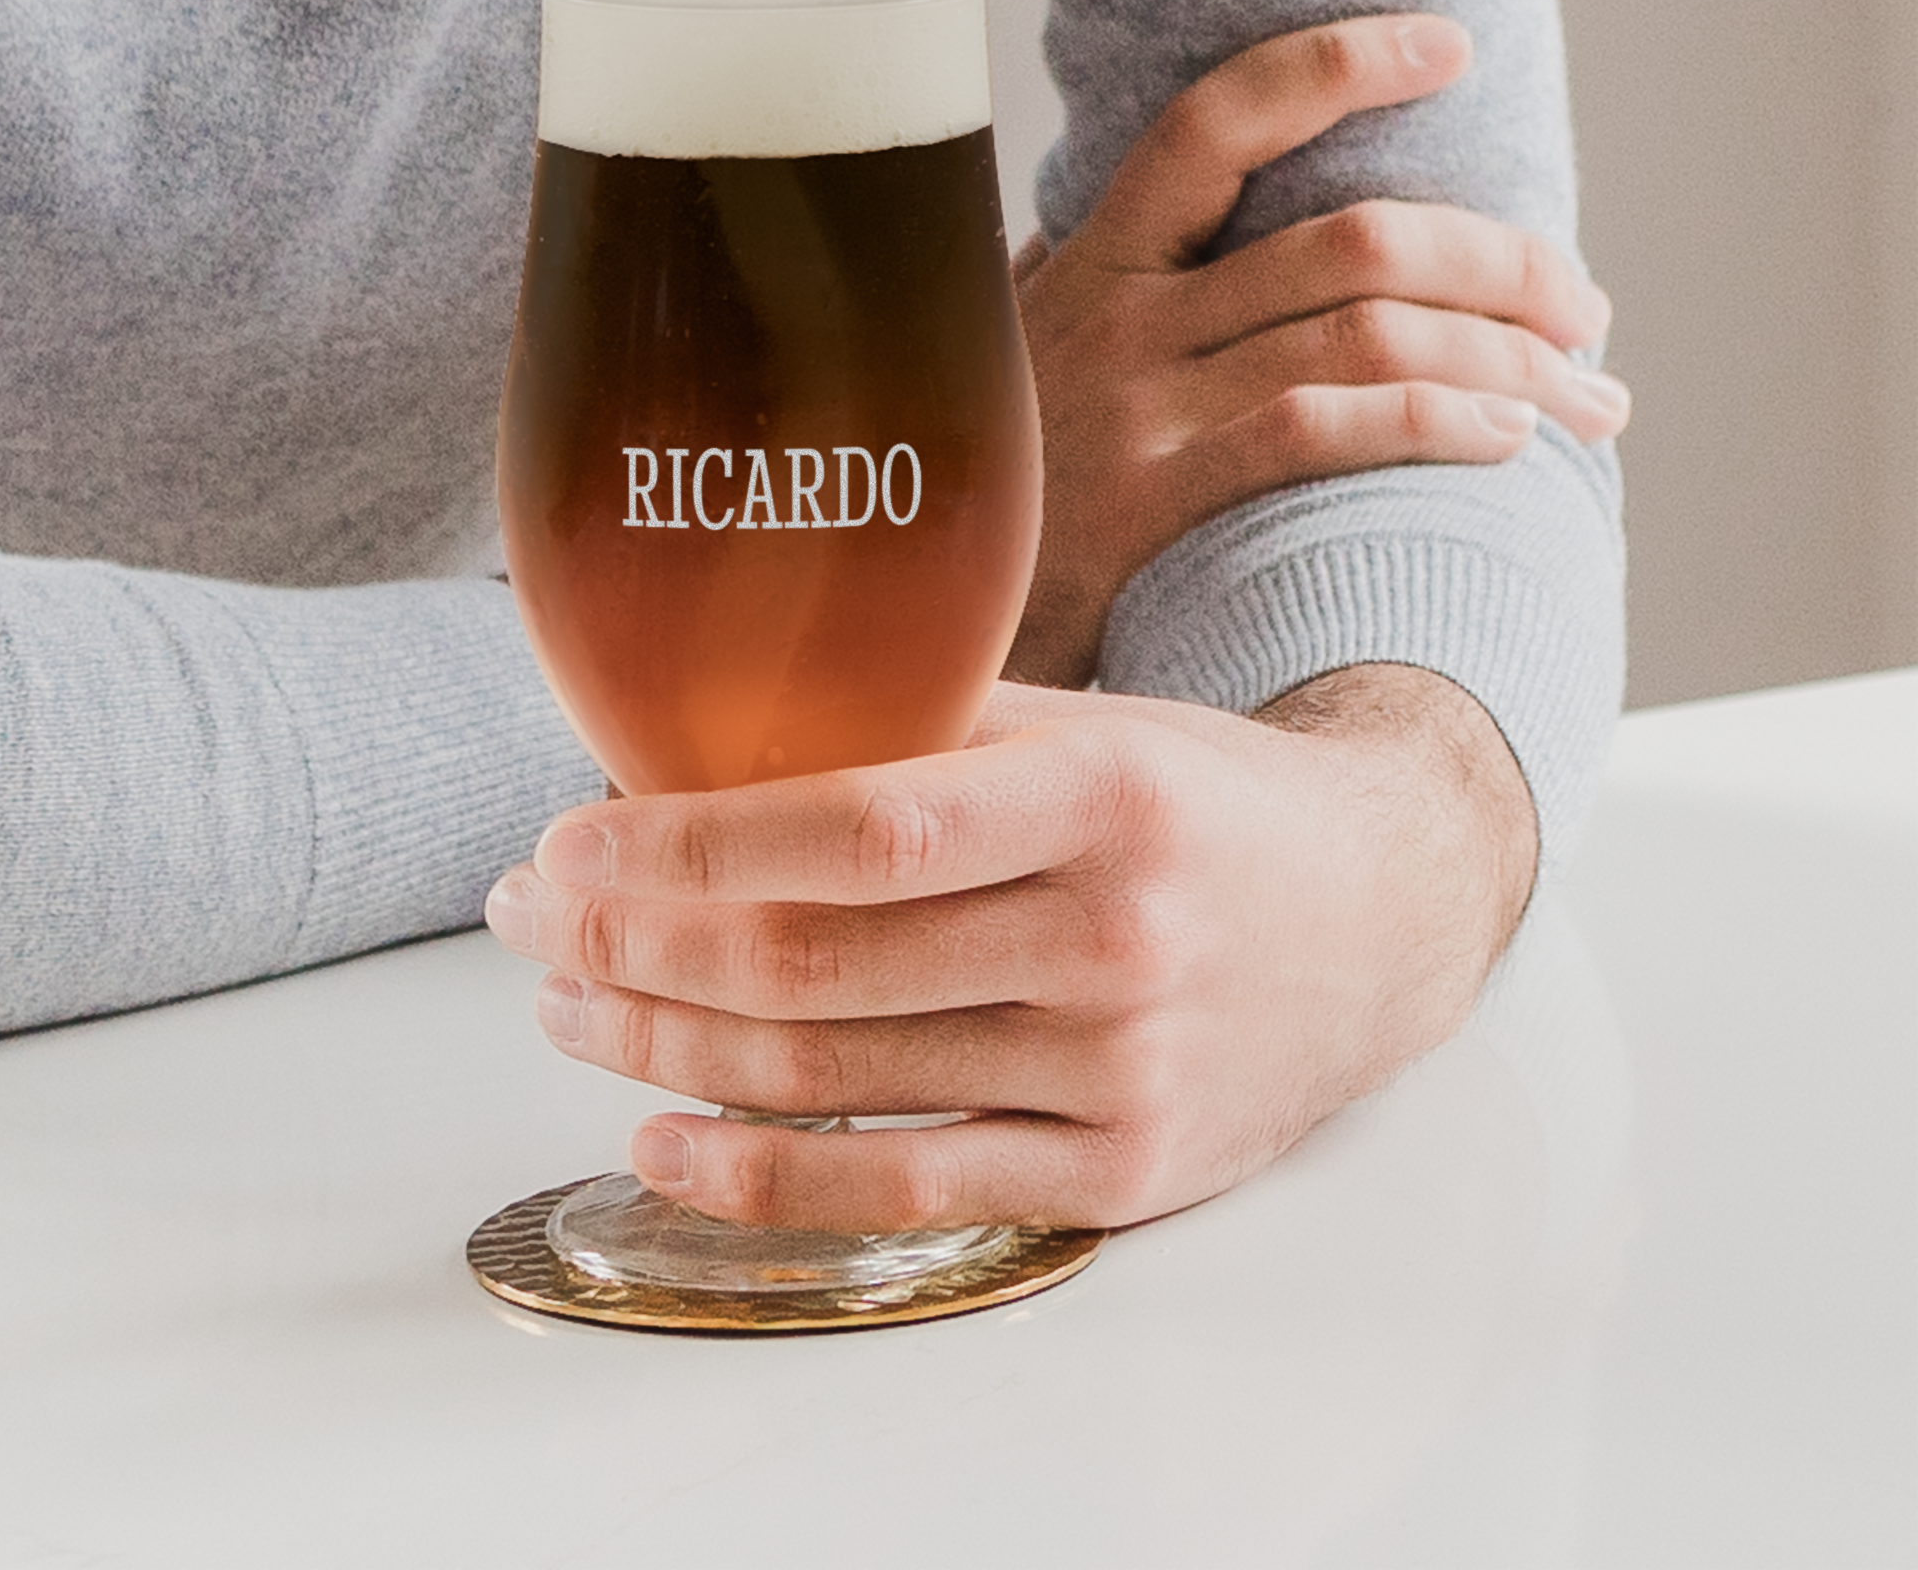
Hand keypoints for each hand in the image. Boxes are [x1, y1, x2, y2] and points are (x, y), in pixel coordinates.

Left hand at [483, 663, 1533, 1231]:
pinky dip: (762, 1178)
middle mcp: (1116, 937)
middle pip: (819, 964)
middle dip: (637, 945)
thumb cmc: (1206, 808)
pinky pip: (908, 1189)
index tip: (570, 840)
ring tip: (575, 1011)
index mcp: (1104, 796)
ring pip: (838, 1078)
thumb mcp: (1094, 729)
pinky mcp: (1122, 1172)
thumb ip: (929, 731)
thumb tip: (714, 744)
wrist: (1384, 917)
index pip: (860, 826)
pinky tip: (662, 1141)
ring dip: (668, 1048)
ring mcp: (1121, 1071)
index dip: (691, 841)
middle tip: (535, 925)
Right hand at [1010, 14, 1628, 686]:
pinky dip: (1438, 424)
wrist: (906, 623)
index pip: (1218, 119)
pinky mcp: (1153, 502)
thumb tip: (1106, 222)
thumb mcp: (1006, 358)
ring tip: (1588, 393)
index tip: (1450, 46)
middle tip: (1587, 307)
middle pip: (1353, 240)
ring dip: (1510, 358)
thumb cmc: (980, 488)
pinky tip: (1506, 438)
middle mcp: (1120, 316)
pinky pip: (1324, 432)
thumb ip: (1067, 284)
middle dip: (1504, 261)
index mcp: (1094, 261)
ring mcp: (1139, 409)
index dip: (1338, 63)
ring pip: (1367, 336)